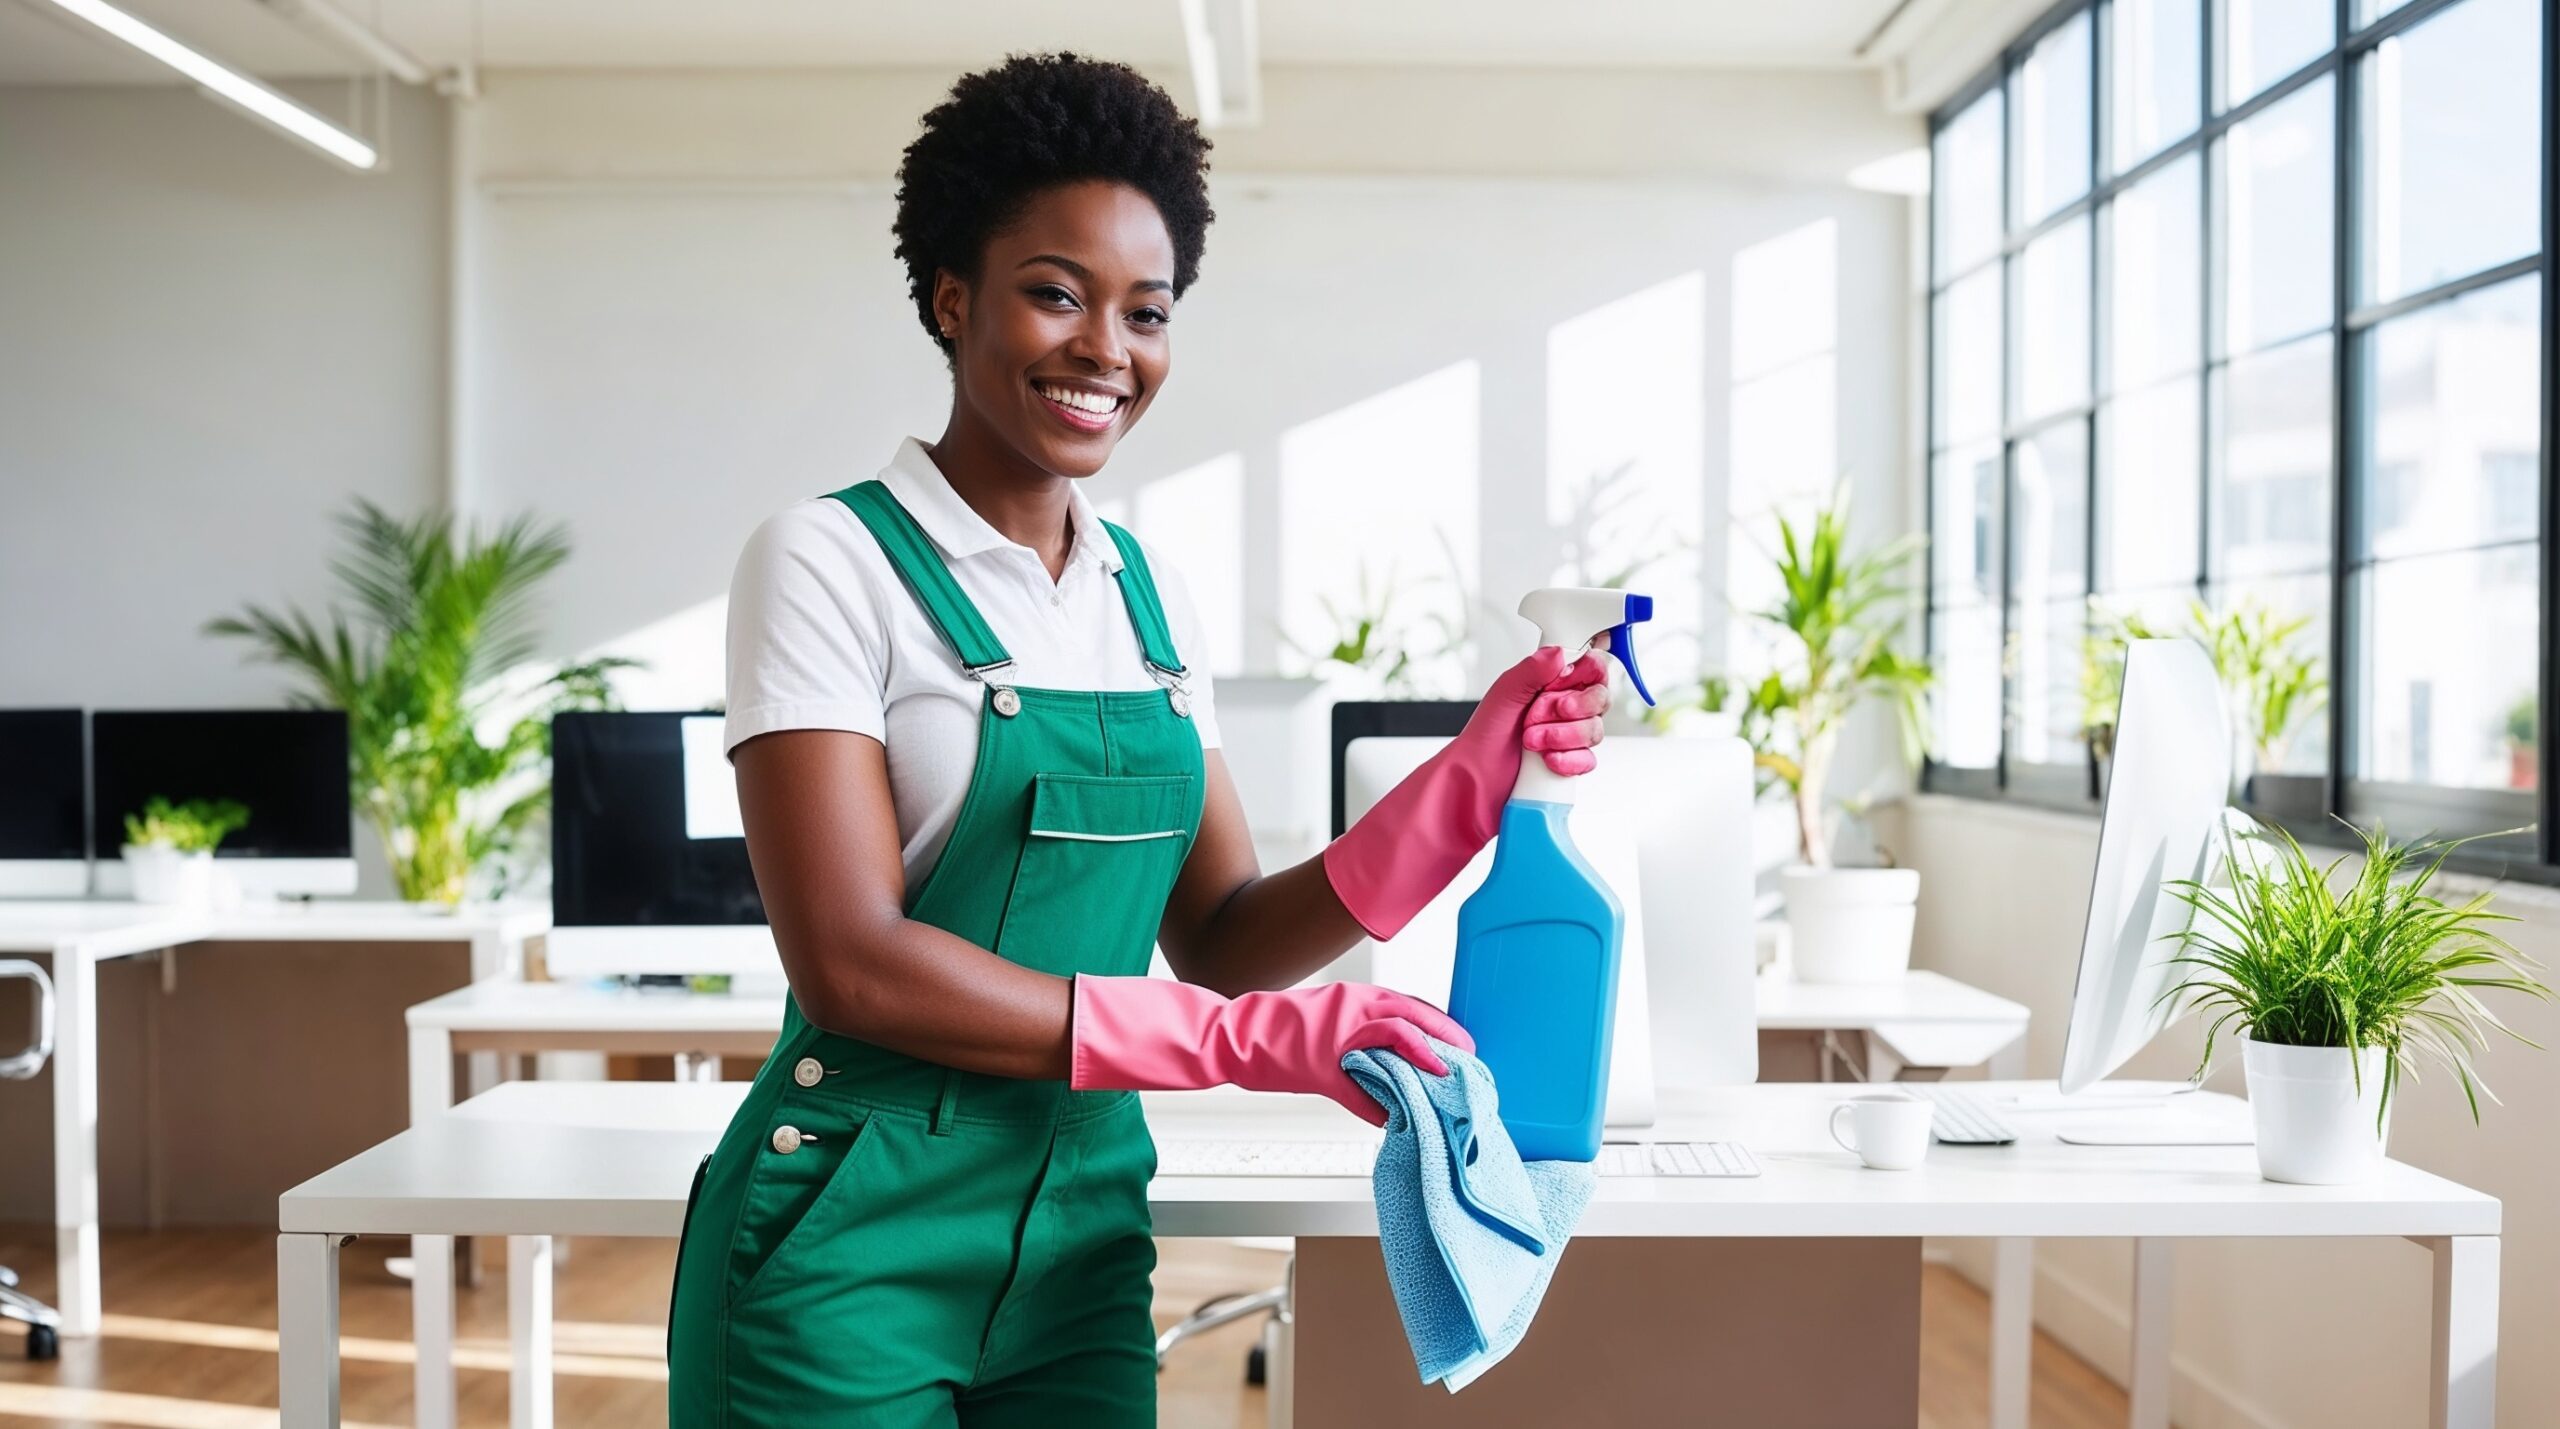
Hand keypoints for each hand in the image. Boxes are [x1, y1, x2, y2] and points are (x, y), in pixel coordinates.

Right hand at [1070, 974, 1472, 1125]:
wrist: (1234, 1034)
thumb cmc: (1279, 1030)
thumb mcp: (1326, 1021)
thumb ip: (1360, 1034)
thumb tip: (1391, 1058)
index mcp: (1354, 997)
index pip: (1409, 1005)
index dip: (1439, 1022)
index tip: (1463, 1039)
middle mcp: (1350, 1008)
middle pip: (1412, 1017)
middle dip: (1444, 1038)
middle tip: (1469, 1058)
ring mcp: (1336, 1034)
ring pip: (1393, 1041)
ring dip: (1423, 1060)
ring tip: (1444, 1077)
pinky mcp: (1319, 1064)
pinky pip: (1359, 1086)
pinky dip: (1378, 1102)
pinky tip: (1394, 1116)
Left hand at [1321, 647, 1612, 938]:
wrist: (1473, 786)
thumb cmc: (1481, 742)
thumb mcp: (1502, 698)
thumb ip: (1531, 672)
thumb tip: (1558, 653)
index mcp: (1548, 685)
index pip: (1590, 668)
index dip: (1583, 674)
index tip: (1561, 683)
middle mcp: (1561, 709)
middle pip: (1598, 699)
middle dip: (1569, 708)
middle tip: (1534, 716)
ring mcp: (1568, 738)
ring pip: (1595, 730)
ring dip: (1563, 736)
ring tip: (1531, 742)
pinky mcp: (1570, 765)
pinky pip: (1589, 760)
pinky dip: (1568, 761)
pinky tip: (1547, 762)